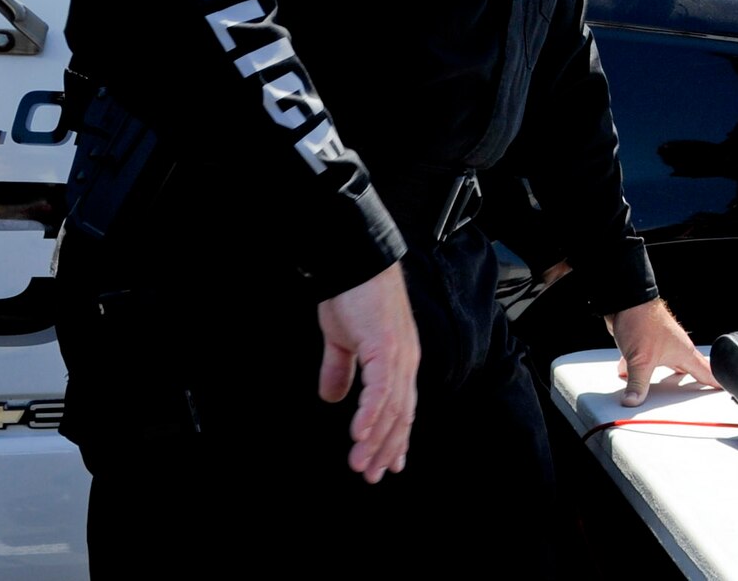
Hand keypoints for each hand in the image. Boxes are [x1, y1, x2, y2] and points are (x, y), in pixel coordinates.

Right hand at [315, 262, 420, 482]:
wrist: (355, 262)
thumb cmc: (353, 294)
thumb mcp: (343, 340)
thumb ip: (340, 369)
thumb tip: (332, 397)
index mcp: (398, 360)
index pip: (402, 408)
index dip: (396, 438)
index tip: (388, 464)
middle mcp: (405, 361)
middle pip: (401, 415)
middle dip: (387, 449)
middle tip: (372, 476)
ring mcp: (398, 355)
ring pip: (392, 409)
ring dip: (375, 440)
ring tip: (360, 465)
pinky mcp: (385, 347)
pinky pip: (379, 390)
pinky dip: (371, 415)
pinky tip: (359, 435)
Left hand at [606, 298, 717, 406]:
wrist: (627, 301)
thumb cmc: (643, 322)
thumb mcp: (641, 361)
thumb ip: (638, 384)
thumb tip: (634, 401)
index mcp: (683, 352)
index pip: (704, 372)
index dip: (715, 382)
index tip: (724, 388)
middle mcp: (676, 347)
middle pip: (688, 368)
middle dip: (692, 381)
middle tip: (699, 391)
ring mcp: (661, 343)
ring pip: (666, 364)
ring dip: (663, 376)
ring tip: (661, 389)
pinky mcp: (647, 340)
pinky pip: (647, 360)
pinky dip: (639, 368)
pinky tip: (627, 373)